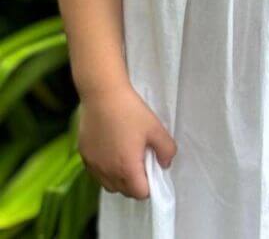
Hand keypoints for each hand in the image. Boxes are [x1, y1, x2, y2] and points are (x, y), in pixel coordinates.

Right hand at [77, 83, 176, 199]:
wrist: (102, 94)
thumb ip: (166, 150)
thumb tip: (164, 164)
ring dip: (119, 178)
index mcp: (127, 168)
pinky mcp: (84, 156)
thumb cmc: (130, 110)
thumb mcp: (156, 128)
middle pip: (125, 191)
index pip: (140, 193)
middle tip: (140, 159)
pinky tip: (111, 150)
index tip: (151, 167)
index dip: (150, 184)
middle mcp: (108, 172)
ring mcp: (93, 165)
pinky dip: (105, 169)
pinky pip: (97, 172)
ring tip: (125, 156)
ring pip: (109, 184)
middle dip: (135, 182)